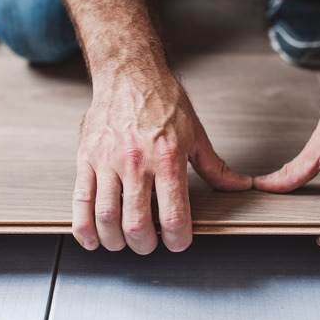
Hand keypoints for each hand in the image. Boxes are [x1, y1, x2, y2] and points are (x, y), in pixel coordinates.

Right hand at [72, 71, 252, 253]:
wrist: (129, 74)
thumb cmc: (161, 100)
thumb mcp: (195, 133)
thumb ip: (214, 167)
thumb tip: (239, 186)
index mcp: (167, 157)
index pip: (173, 215)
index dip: (177, 240)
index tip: (178, 242)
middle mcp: (135, 161)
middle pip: (136, 224)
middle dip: (145, 245)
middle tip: (149, 244)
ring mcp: (107, 160)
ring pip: (106, 217)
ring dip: (115, 241)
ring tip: (123, 242)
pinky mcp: (86, 158)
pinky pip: (80, 200)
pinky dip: (84, 227)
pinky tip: (92, 238)